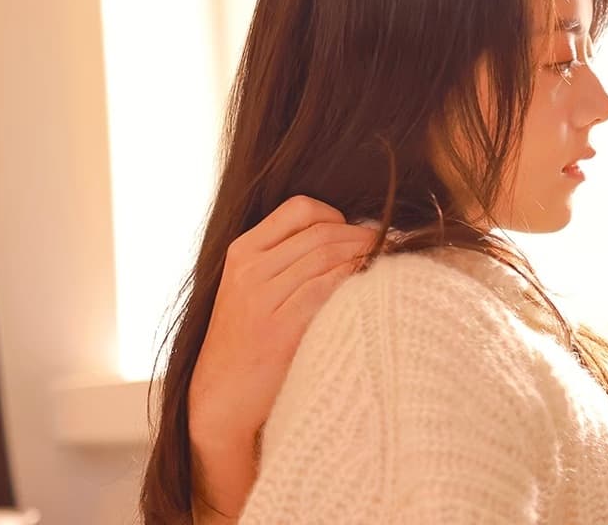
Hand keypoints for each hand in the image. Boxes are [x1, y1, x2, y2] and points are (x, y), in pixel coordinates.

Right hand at [188, 195, 376, 518]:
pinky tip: (369, 285)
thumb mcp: (248, 290)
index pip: (298, 208)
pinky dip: (352, 280)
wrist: (220, 398)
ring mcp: (263, 299)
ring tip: (386, 261)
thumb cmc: (244, 342)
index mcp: (242, 252)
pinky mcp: (281, 328)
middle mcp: (250, 270)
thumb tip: (338, 238)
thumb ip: (281, 261)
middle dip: (361, 235)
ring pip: (327, 256)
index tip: (354, 230)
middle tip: (387, 243)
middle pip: (321, 232)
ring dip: (364, 254)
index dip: (335, 214)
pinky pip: (326, 289)